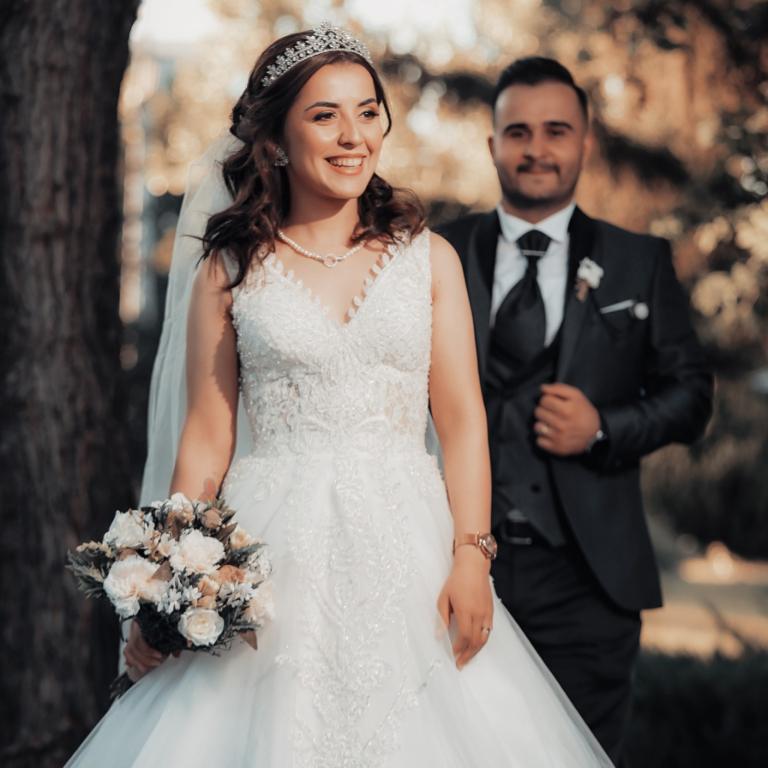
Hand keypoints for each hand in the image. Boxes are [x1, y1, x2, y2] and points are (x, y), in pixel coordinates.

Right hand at [123, 621, 173, 680]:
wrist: (163, 608)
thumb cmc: (166, 617)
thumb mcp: (171, 625)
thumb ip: (173, 639)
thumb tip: (176, 655)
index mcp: (143, 620)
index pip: (140, 638)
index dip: (148, 651)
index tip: (160, 656)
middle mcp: (135, 625)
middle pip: (134, 646)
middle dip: (144, 658)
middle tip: (156, 663)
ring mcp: (132, 631)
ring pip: (128, 650)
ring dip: (137, 661)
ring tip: (145, 668)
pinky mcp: (131, 637)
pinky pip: (128, 650)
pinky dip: (133, 659)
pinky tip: (139, 665)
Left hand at [437, 547, 493, 669]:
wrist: (474, 566)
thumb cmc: (457, 580)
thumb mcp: (443, 597)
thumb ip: (441, 617)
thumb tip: (439, 635)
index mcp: (466, 610)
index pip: (464, 636)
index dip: (459, 648)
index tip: (452, 654)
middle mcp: (479, 613)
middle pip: (476, 641)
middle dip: (468, 655)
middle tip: (460, 664)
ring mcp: (487, 613)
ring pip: (484, 639)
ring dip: (476, 651)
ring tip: (468, 659)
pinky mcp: (491, 611)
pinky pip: (489, 631)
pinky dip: (482, 641)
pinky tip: (476, 645)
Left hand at [534, 383, 600, 455]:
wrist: (594, 434)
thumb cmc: (584, 411)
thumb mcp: (576, 395)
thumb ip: (558, 388)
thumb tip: (542, 387)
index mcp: (566, 410)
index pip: (543, 400)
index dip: (548, 400)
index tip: (554, 403)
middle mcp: (561, 424)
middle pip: (538, 412)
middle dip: (544, 411)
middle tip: (553, 413)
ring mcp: (559, 438)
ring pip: (537, 427)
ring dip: (542, 424)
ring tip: (551, 424)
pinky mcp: (557, 448)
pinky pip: (539, 441)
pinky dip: (543, 438)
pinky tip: (552, 434)